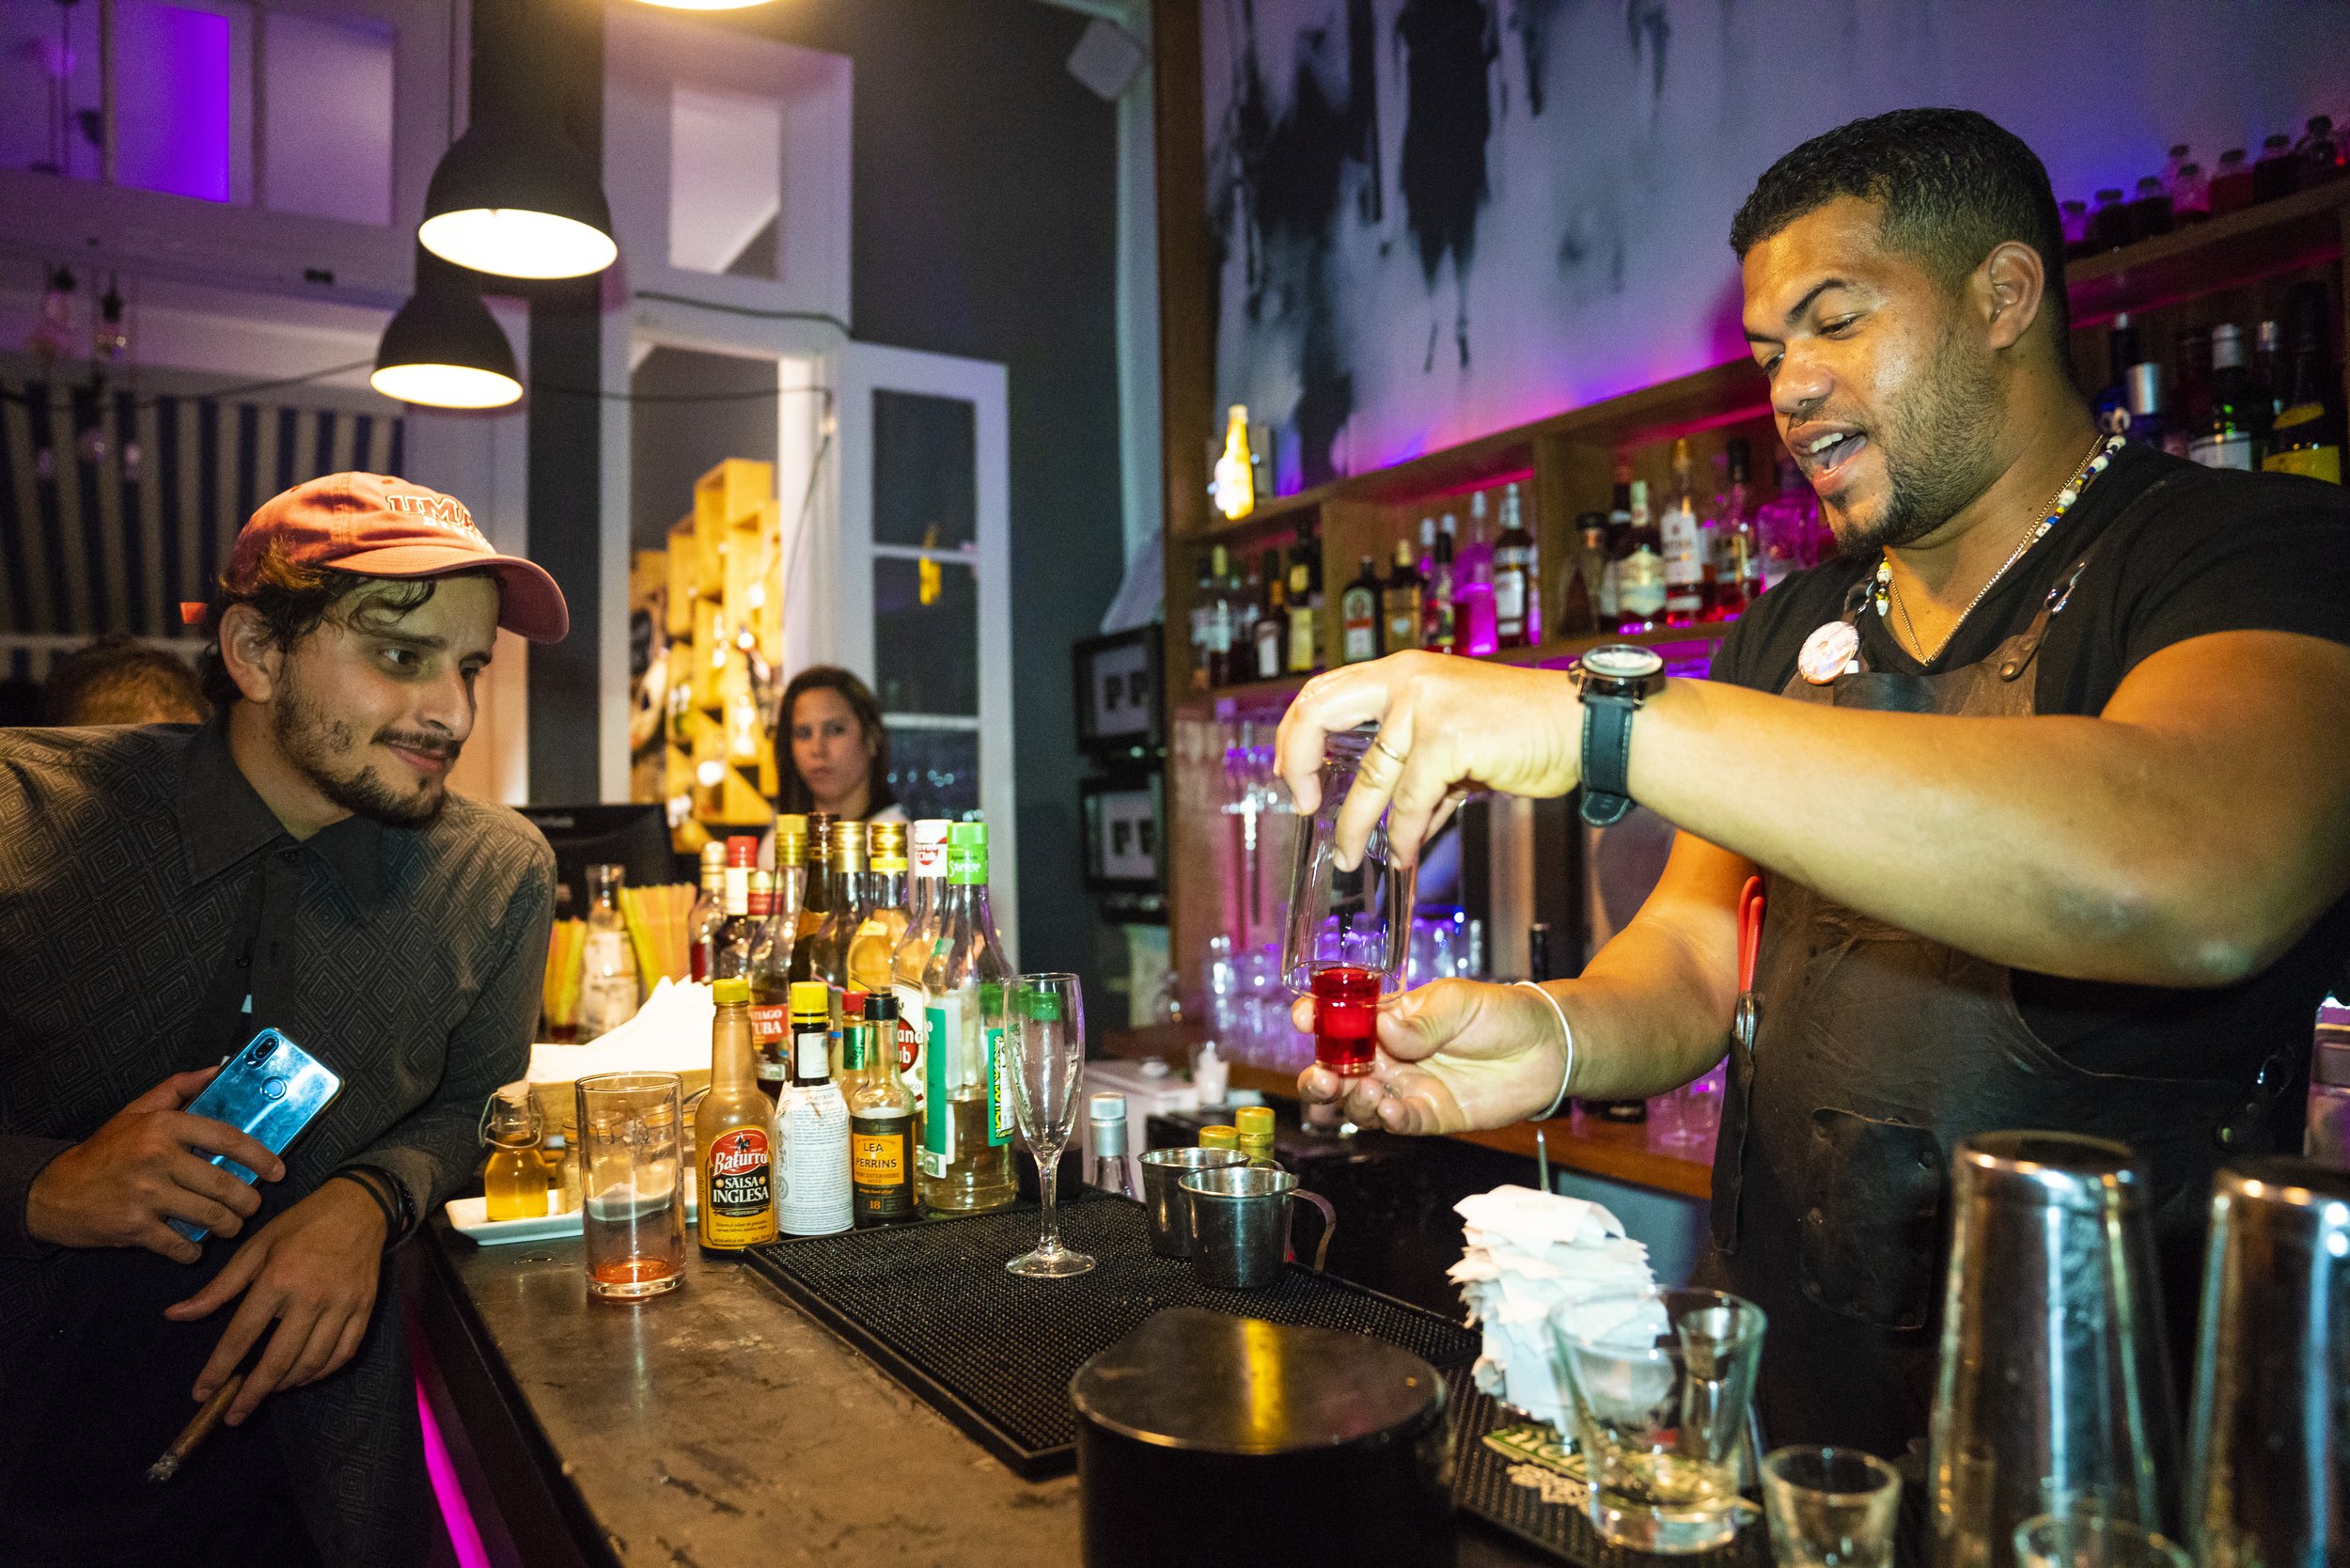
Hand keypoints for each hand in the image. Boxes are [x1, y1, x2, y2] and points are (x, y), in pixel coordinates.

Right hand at [24, 1068, 285, 1262]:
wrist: (54, 1192)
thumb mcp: (135, 1112)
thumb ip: (177, 1089)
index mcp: (163, 1127)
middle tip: (252, 1205)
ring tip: (231, 1225)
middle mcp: (157, 1158)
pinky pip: (181, 1244)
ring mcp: (146, 1194)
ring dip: (229, 1226)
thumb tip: (216, 1070)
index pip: (226, 1138)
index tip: (277, 1169)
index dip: (259, 1155)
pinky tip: (195, 1246)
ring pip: (210, 1216)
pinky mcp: (135, 1227)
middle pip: (224, 1184)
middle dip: (248, 1200)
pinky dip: (193, 1250)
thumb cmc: (103, 1152)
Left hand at [166, 1178, 387, 1424]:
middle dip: (252, 1393)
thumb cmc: (300, 1225)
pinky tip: (304, 1376)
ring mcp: (342, 1306)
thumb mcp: (254, 1248)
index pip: (242, 1335)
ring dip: (286, 1385)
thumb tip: (175, 1315)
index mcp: (278, 1279)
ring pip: (312, 1363)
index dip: (219, 1368)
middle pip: (279, 1359)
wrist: (360, 1207)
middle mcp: (311, 1297)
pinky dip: (321, 1373)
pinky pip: (343, 1354)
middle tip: (233, 1415)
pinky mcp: (364, 1309)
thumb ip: (218, 1288)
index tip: (202, 1393)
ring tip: (267, 1390)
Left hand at [1275, 651, 1582, 869]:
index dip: (1297, 732)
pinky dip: (1404, 835)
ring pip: (1369, 778)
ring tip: (1350, 856)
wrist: (1581, 726)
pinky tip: (1405, 853)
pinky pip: (1410, 801)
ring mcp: (1426, 706)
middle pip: (1320, 712)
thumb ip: (1413, 766)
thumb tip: (1387, 821)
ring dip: (1355, 826)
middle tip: (1301, 803)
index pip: (1324, 689)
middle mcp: (1407, 679)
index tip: (1291, 772)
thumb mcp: (1454, 735)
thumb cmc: (1522, 730)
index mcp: (1403, 672)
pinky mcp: (1449, 738)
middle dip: (1299, 764)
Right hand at [1293, 978, 1570, 1133]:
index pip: (1339, 1021)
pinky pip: (1398, 1123)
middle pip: (1336, 1072)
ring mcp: (1407, 1088)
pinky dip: (1388, 1119)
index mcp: (1387, 1021)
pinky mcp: (1429, 1115)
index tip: (1304, 1018)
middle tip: (1320, 1077)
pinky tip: (1390, 1110)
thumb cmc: (1500, 1014)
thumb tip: (1384, 1029)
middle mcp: (1389, 1057)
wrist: (1546, 1048)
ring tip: (1365, 1090)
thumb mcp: (1457, 1002)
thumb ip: (1420, 1019)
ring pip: (1359, 1103)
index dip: (1316, 1019)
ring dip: (1351, 1101)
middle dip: (1317, 1077)